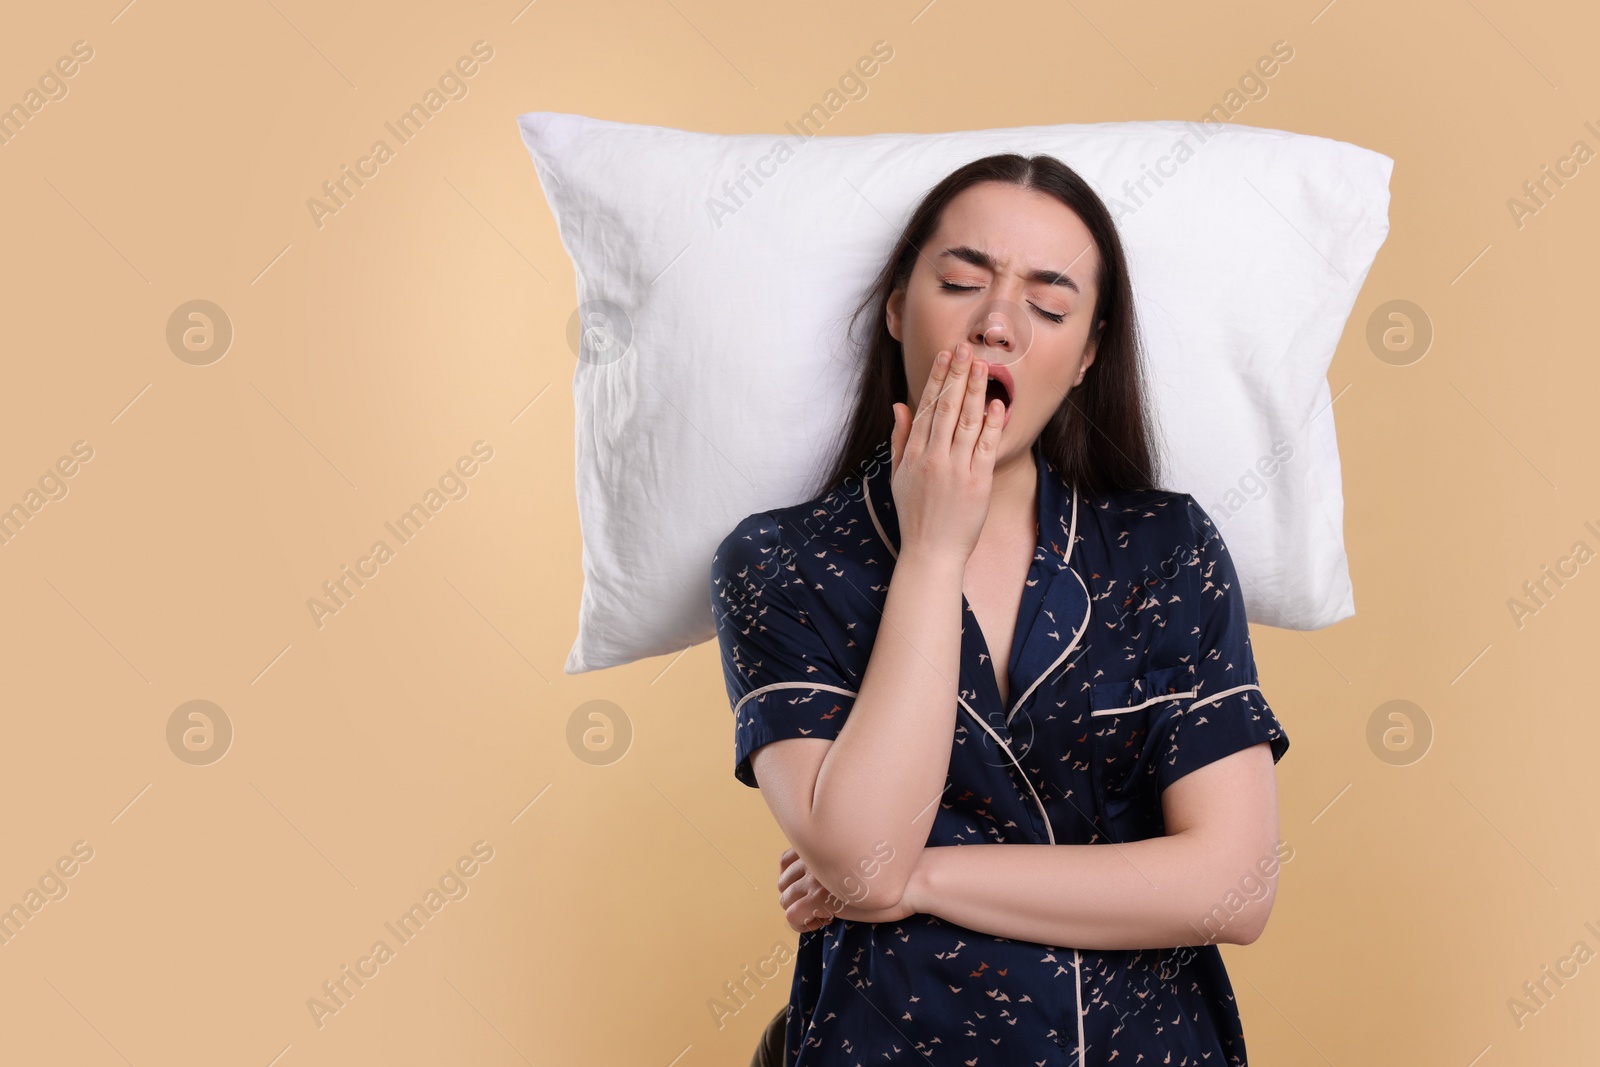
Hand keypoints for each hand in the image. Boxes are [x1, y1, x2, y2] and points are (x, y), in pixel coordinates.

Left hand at [777, 848, 916, 931]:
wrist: (912, 879)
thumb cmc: (897, 872)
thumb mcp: (862, 861)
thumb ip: (841, 862)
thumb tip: (831, 881)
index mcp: (824, 844)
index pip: (786, 860)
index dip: (796, 880)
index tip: (815, 891)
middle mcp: (814, 857)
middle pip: (783, 882)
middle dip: (797, 898)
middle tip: (821, 906)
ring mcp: (815, 878)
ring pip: (785, 900)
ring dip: (801, 911)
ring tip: (825, 915)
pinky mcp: (819, 898)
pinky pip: (792, 916)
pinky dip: (803, 924)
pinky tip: (826, 921)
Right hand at [889, 341, 1005, 565]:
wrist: (931, 551)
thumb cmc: (915, 515)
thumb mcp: (898, 475)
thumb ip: (901, 438)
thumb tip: (901, 405)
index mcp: (915, 454)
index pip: (927, 407)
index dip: (938, 379)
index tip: (946, 356)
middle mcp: (934, 458)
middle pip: (947, 408)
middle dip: (957, 376)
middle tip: (965, 349)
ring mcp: (957, 469)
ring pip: (967, 422)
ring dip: (975, 391)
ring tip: (982, 366)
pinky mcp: (978, 482)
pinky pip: (986, 447)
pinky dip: (992, 424)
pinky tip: (997, 403)